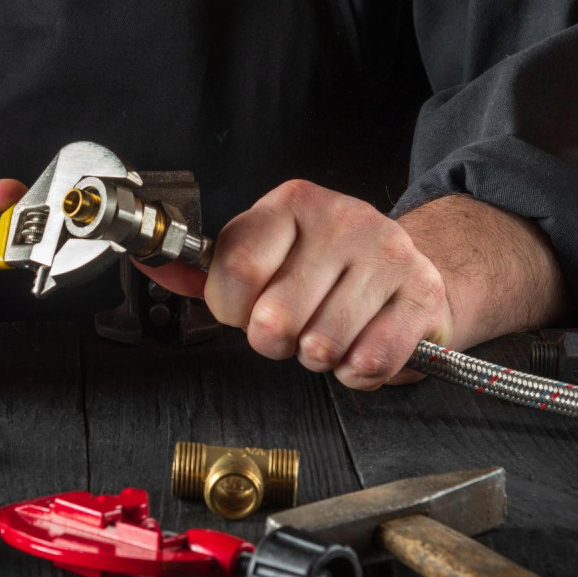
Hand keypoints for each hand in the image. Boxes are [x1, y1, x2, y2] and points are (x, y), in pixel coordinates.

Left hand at [140, 182, 565, 389]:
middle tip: (293, 329)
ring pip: (322, 345)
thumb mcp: (269, 253)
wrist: (411, 268)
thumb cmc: (327, 269)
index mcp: (291, 205)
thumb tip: (155, 265)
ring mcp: (387, 253)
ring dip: (319, 358)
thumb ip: (215, 269)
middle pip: (275, 318)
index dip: (232, 308)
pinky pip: (369, 361)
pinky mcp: (422, 294)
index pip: (235, 268)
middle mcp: (342, 219)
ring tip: (329, 334)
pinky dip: (357, 372)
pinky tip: (360, 347)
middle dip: (277, 341)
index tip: (245, 309)